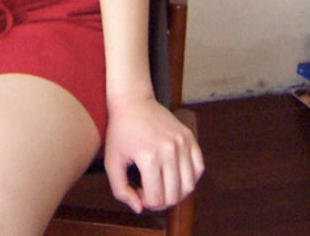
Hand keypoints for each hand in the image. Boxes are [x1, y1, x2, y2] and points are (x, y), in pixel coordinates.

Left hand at [104, 95, 203, 213]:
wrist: (133, 101)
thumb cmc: (120, 131)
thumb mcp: (111, 161)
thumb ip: (120, 190)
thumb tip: (140, 208)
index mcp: (149, 157)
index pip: (156, 199)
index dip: (145, 201)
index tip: (137, 188)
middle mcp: (169, 150)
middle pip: (174, 196)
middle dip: (161, 200)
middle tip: (149, 189)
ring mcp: (182, 142)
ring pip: (189, 186)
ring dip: (176, 192)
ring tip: (162, 183)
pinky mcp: (189, 137)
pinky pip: (198, 169)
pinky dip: (190, 178)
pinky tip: (175, 174)